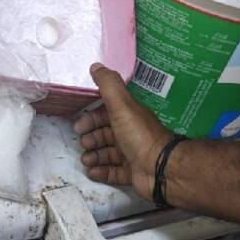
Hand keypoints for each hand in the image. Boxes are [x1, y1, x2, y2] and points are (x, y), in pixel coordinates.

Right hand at [73, 63, 172, 199]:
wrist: (161, 168)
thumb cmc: (139, 135)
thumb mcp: (122, 105)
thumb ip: (108, 85)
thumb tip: (96, 66)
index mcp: (127, 116)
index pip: (104, 115)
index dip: (90, 119)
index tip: (79, 126)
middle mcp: (129, 134)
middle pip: (104, 134)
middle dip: (90, 138)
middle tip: (84, 144)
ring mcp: (131, 154)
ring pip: (106, 153)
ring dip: (93, 156)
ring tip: (86, 160)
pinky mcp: (132, 173)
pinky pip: (113, 172)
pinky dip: (101, 172)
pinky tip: (92, 172)